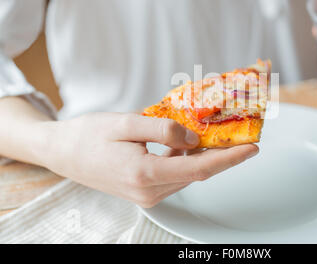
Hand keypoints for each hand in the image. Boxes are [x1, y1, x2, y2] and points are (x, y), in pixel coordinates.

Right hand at [38, 113, 257, 207]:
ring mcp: (147, 195)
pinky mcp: (144, 191)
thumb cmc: (89, 135)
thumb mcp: (126, 123)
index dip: (229, 159)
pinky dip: (188, 159)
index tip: (252, 148)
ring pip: (188, 174)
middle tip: (240, 134)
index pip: (199, 168)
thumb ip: (164, 130)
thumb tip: (194, 139)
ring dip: (205, 156)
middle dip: (222, 154)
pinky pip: (175, 174)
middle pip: (197, 172)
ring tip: (220, 135)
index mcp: (144, 174)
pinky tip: (191, 143)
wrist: (63, 153)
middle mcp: (149, 191)